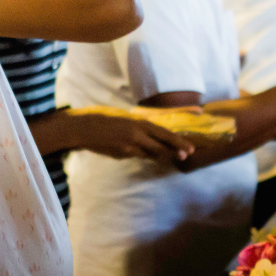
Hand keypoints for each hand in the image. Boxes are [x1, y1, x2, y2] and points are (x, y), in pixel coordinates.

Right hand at [67, 112, 195, 162]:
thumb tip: (154, 139)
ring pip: (149, 154)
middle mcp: (137, 135)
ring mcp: (129, 147)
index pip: (164, 133)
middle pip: (161, 146)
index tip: (190, 147)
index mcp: (139, 123)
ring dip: (156, 153)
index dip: (178, 141)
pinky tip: (129, 148)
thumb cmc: (106, 120)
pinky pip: (135, 156)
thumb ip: (141, 129)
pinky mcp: (122, 155)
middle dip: (175, 151)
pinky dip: (138, 153)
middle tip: (187, 155)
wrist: (85, 128)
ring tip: (162, 152)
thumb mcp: (127, 120)